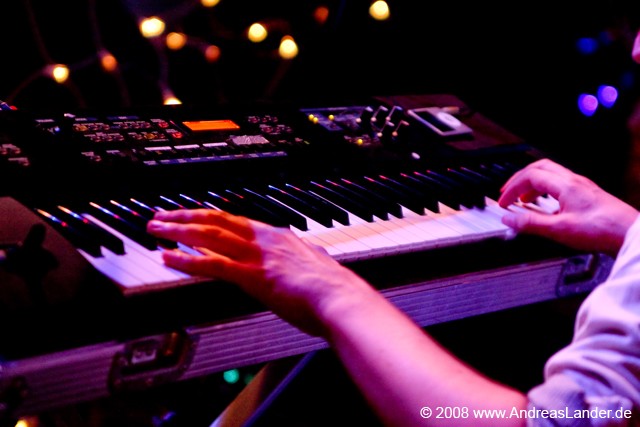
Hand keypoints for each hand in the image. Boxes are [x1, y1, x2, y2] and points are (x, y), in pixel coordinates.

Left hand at [147, 209, 375, 335]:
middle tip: (160, 217)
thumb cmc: (332, 288)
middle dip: (185, 216)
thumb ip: (299, 257)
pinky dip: (187, 260)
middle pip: (217, 220)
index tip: (190, 215)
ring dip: (178, 231)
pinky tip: (169, 258)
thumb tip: (302, 254)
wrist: (340, 298)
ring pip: (210, 235)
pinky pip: (213, 264)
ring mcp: (257, 256)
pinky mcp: (253, 275)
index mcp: (277, 236)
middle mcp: (264, 239)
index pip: (235, 220)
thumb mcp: (312, 264)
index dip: (208, 216)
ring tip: (156, 230)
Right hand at [498, 158, 638, 255]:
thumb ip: (531, 223)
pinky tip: (546, 207)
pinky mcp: (588, 196)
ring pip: (551, 175)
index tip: (503, 202)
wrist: (630, 234)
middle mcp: (574, 181)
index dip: (512, 188)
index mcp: (565, 186)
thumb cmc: (602, 230)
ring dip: (532, 185)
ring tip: (523, 200)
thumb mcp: (559, 229)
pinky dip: (546, 192)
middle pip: (539, 168)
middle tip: (508, 192)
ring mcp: (582, 187)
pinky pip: (561, 185)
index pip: (530, 176)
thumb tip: (509, 218)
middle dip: (519, 179)